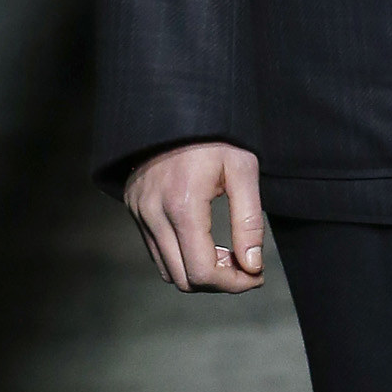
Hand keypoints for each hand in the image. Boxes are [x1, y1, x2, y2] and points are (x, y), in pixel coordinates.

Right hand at [123, 140, 264, 291]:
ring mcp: (140, 213)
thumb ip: (249, 221)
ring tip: (227, 253)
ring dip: (199, 272)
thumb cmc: (214, 136)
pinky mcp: (134, 209)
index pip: (203, 272)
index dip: (234, 284)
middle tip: (246, 265)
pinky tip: (204, 242)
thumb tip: (253, 265)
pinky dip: (182, 258)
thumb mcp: (243, 170)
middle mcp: (154, 215)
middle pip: (185, 279)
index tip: (257, 275)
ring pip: (167, 271)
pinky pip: (156, 252)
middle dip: (219, 282)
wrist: (173, 107)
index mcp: (182, 206)